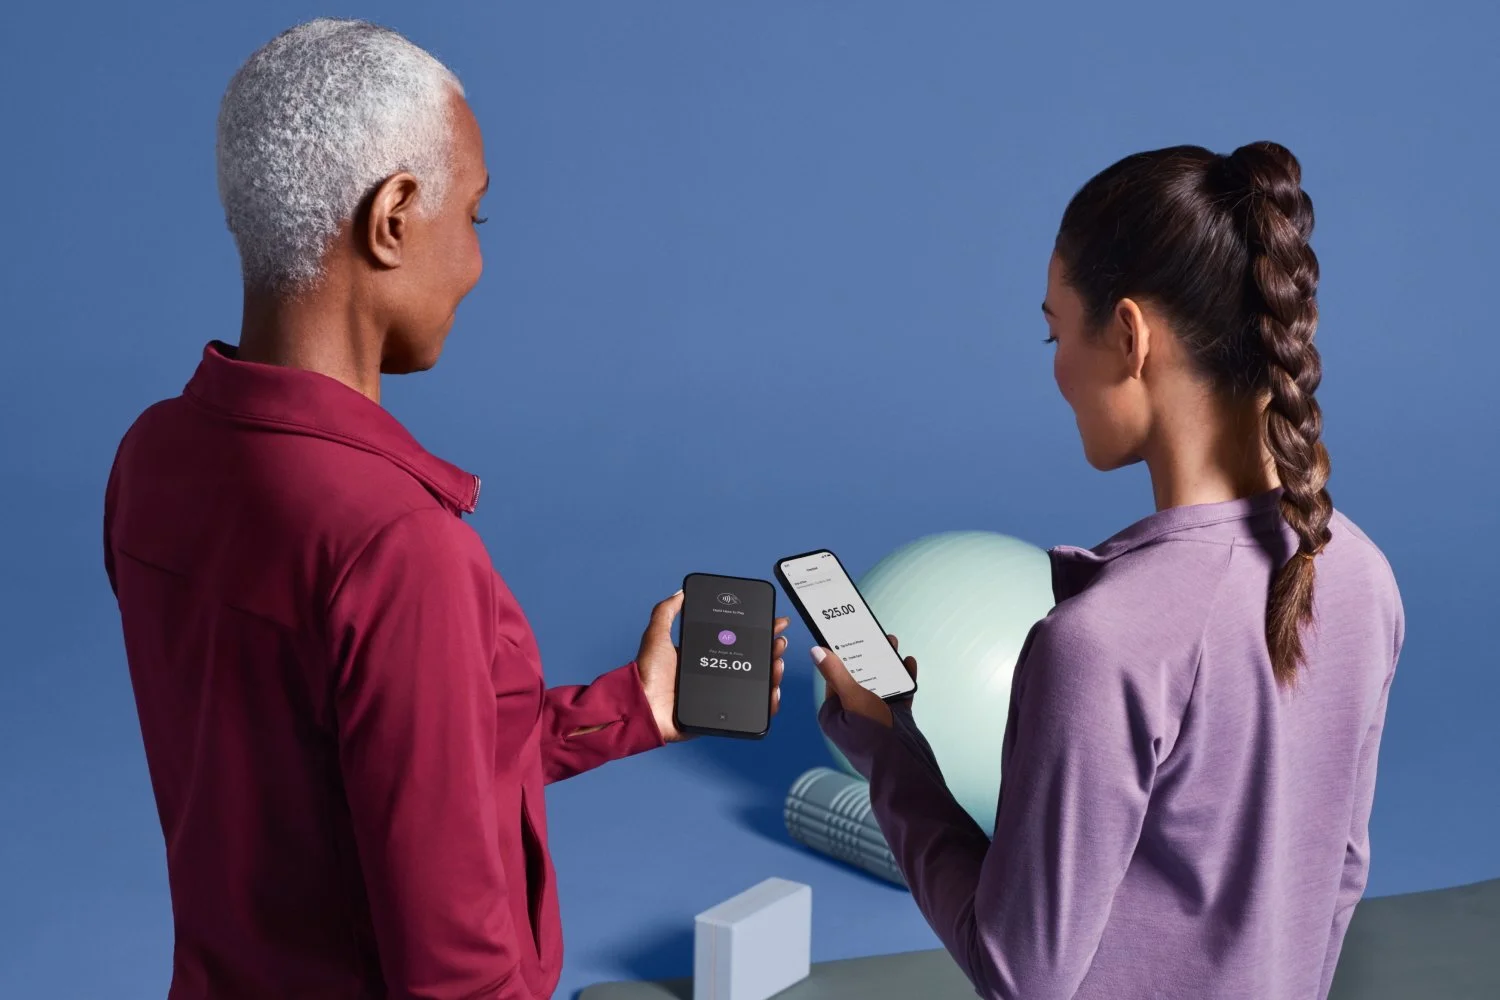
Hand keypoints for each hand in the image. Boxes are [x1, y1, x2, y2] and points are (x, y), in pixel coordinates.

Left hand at [635, 590, 790, 742]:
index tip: (772, 623)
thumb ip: (666, 612)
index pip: (738, 641)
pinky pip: (752, 710)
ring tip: (776, 664)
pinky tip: (772, 692)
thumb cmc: (646, 675)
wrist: (643, 708)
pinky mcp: (723, 715)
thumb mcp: (656, 636)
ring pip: (757, 684)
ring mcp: (721, 695)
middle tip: (778, 642)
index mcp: (704, 657)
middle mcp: (715, 674)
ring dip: (773, 674)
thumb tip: (681, 592)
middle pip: (753, 661)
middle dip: (771, 650)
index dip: (758, 632)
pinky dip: (768, 703)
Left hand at [811, 634, 917, 728]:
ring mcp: (875, 719)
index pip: (835, 678)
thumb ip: (835, 673)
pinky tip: (908, 664)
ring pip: (880, 685)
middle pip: (860, 679)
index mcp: (834, 713)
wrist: (905, 767)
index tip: (852, 637)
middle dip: (869, 658)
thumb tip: (816, 651)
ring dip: (887, 666)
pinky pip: (898, 695)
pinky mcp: (895, 722)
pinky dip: (903, 680)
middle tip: (879, 638)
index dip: (843, 656)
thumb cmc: (873, 737)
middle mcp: (852, 716)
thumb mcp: (852, 698)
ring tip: (893, 646)